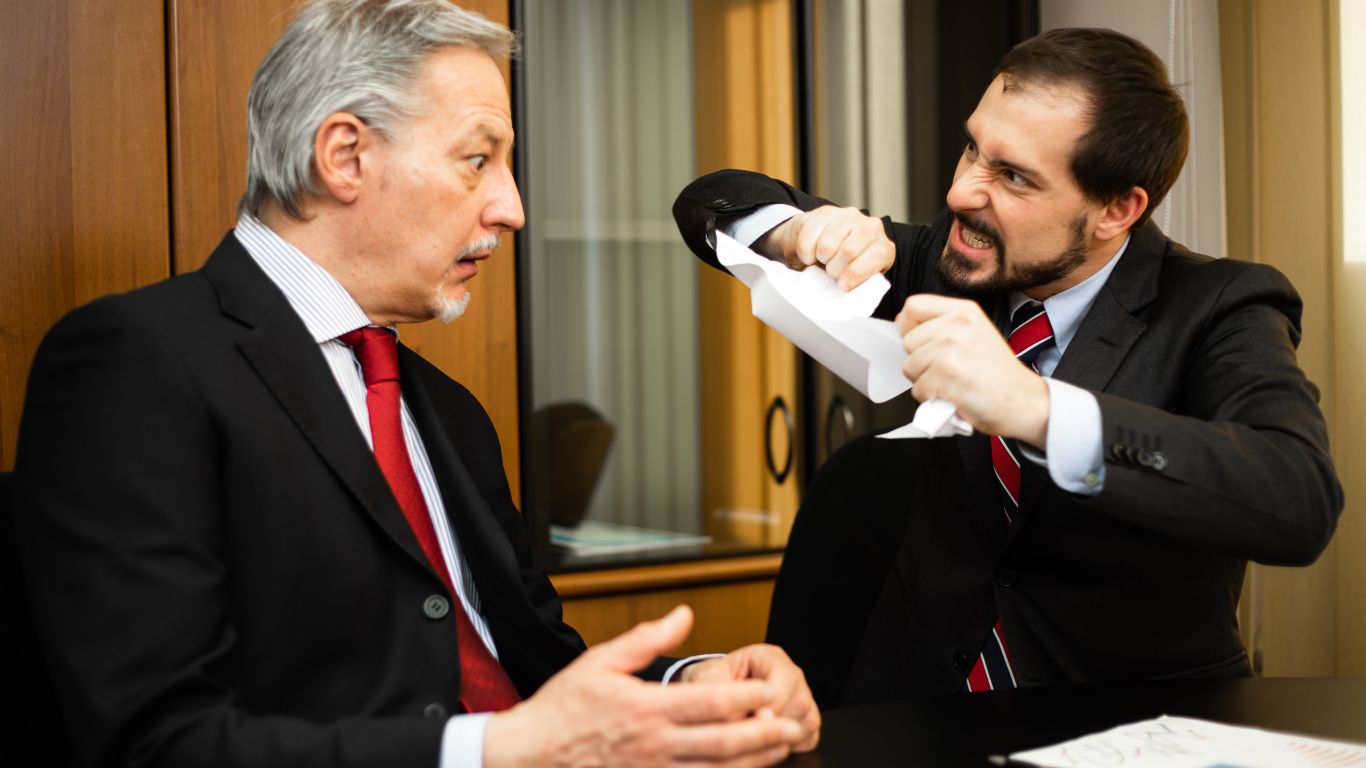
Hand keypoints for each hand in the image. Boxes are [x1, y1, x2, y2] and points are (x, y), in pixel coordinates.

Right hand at [484, 606, 806, 767]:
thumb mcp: (600, 661)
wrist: (529, 756)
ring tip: (780, 750)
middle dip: (764, 735)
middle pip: (723, 743)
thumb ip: (647, 639)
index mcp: (646, 708)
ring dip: (753, 762)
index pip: (710, 702)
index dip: (747, 697)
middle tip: (793, 724)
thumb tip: (684, 615)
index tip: (769, 689)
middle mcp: (654, 745)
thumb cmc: (562, 709)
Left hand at [679, 645, 819, 751]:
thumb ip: (722, 695)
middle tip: (753, 732)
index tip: (756, 718)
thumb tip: (737, 718)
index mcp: (770, 657)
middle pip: (801, 702)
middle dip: (777, 722)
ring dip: (784, 735)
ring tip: (757, 737)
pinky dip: (793, 744)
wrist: (712, 693)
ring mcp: (800, 696)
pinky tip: (770, 743)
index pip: (784, 679)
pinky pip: (810, 736)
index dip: (773, 703)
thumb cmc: (712, 681)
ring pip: (808, 720)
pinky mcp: (803, 718)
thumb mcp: (708, 680)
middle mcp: (791, 675)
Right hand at [755, 205, 893, 289]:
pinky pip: (808, 241)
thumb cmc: (842, 266)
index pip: (876, 257)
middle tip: (831, 272)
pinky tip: (812, 252)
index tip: (842, 285)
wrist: (821, 242)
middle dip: (835, 268)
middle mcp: (870, 226)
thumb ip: (858, 284)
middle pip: (848, 251)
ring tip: (823, 259)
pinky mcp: (825, 213)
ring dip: (820, 259)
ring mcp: (848, 216)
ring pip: (827, 246)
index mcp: (883, 246)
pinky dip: (805, 253)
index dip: (857, 274)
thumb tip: (849, 297)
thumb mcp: (856, 277)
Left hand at [895, 294, 1049, 444]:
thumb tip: (903, 323)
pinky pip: (918, 390)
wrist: (1024, 401)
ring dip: (926, 381)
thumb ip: (943, 325)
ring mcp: (951, 350)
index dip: (908, 326)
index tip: (919, 342)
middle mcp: (957, 325)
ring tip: (953, 382)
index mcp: (964, 311)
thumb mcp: (976, 333)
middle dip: (921, 361)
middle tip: (948, 370)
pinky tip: (954, 395)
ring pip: (910, 367)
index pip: (913, 306)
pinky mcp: (946, 376)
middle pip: (908, 341)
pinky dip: (931, 399)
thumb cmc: (999, 374)